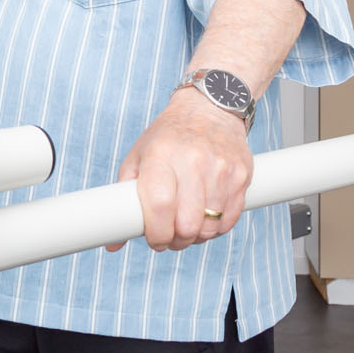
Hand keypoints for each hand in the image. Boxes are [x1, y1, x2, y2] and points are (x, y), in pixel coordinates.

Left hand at [106, 88, 252, 252]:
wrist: (210, 108)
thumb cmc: (168, 137)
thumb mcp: (139, 156)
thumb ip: (124, 198)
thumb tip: (112, 244)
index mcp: (161, 155)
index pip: (159, 205)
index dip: (156, 233)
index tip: (154, 239)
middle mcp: (193, 161)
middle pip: (187, 224)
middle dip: (177, 240)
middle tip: (171, 237)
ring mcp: (220, 168)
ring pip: (210, 227)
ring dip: (197, 236)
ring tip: (188, 226)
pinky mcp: (241, 174)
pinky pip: (230, 220)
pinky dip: (217, 227)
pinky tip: (207, 218)